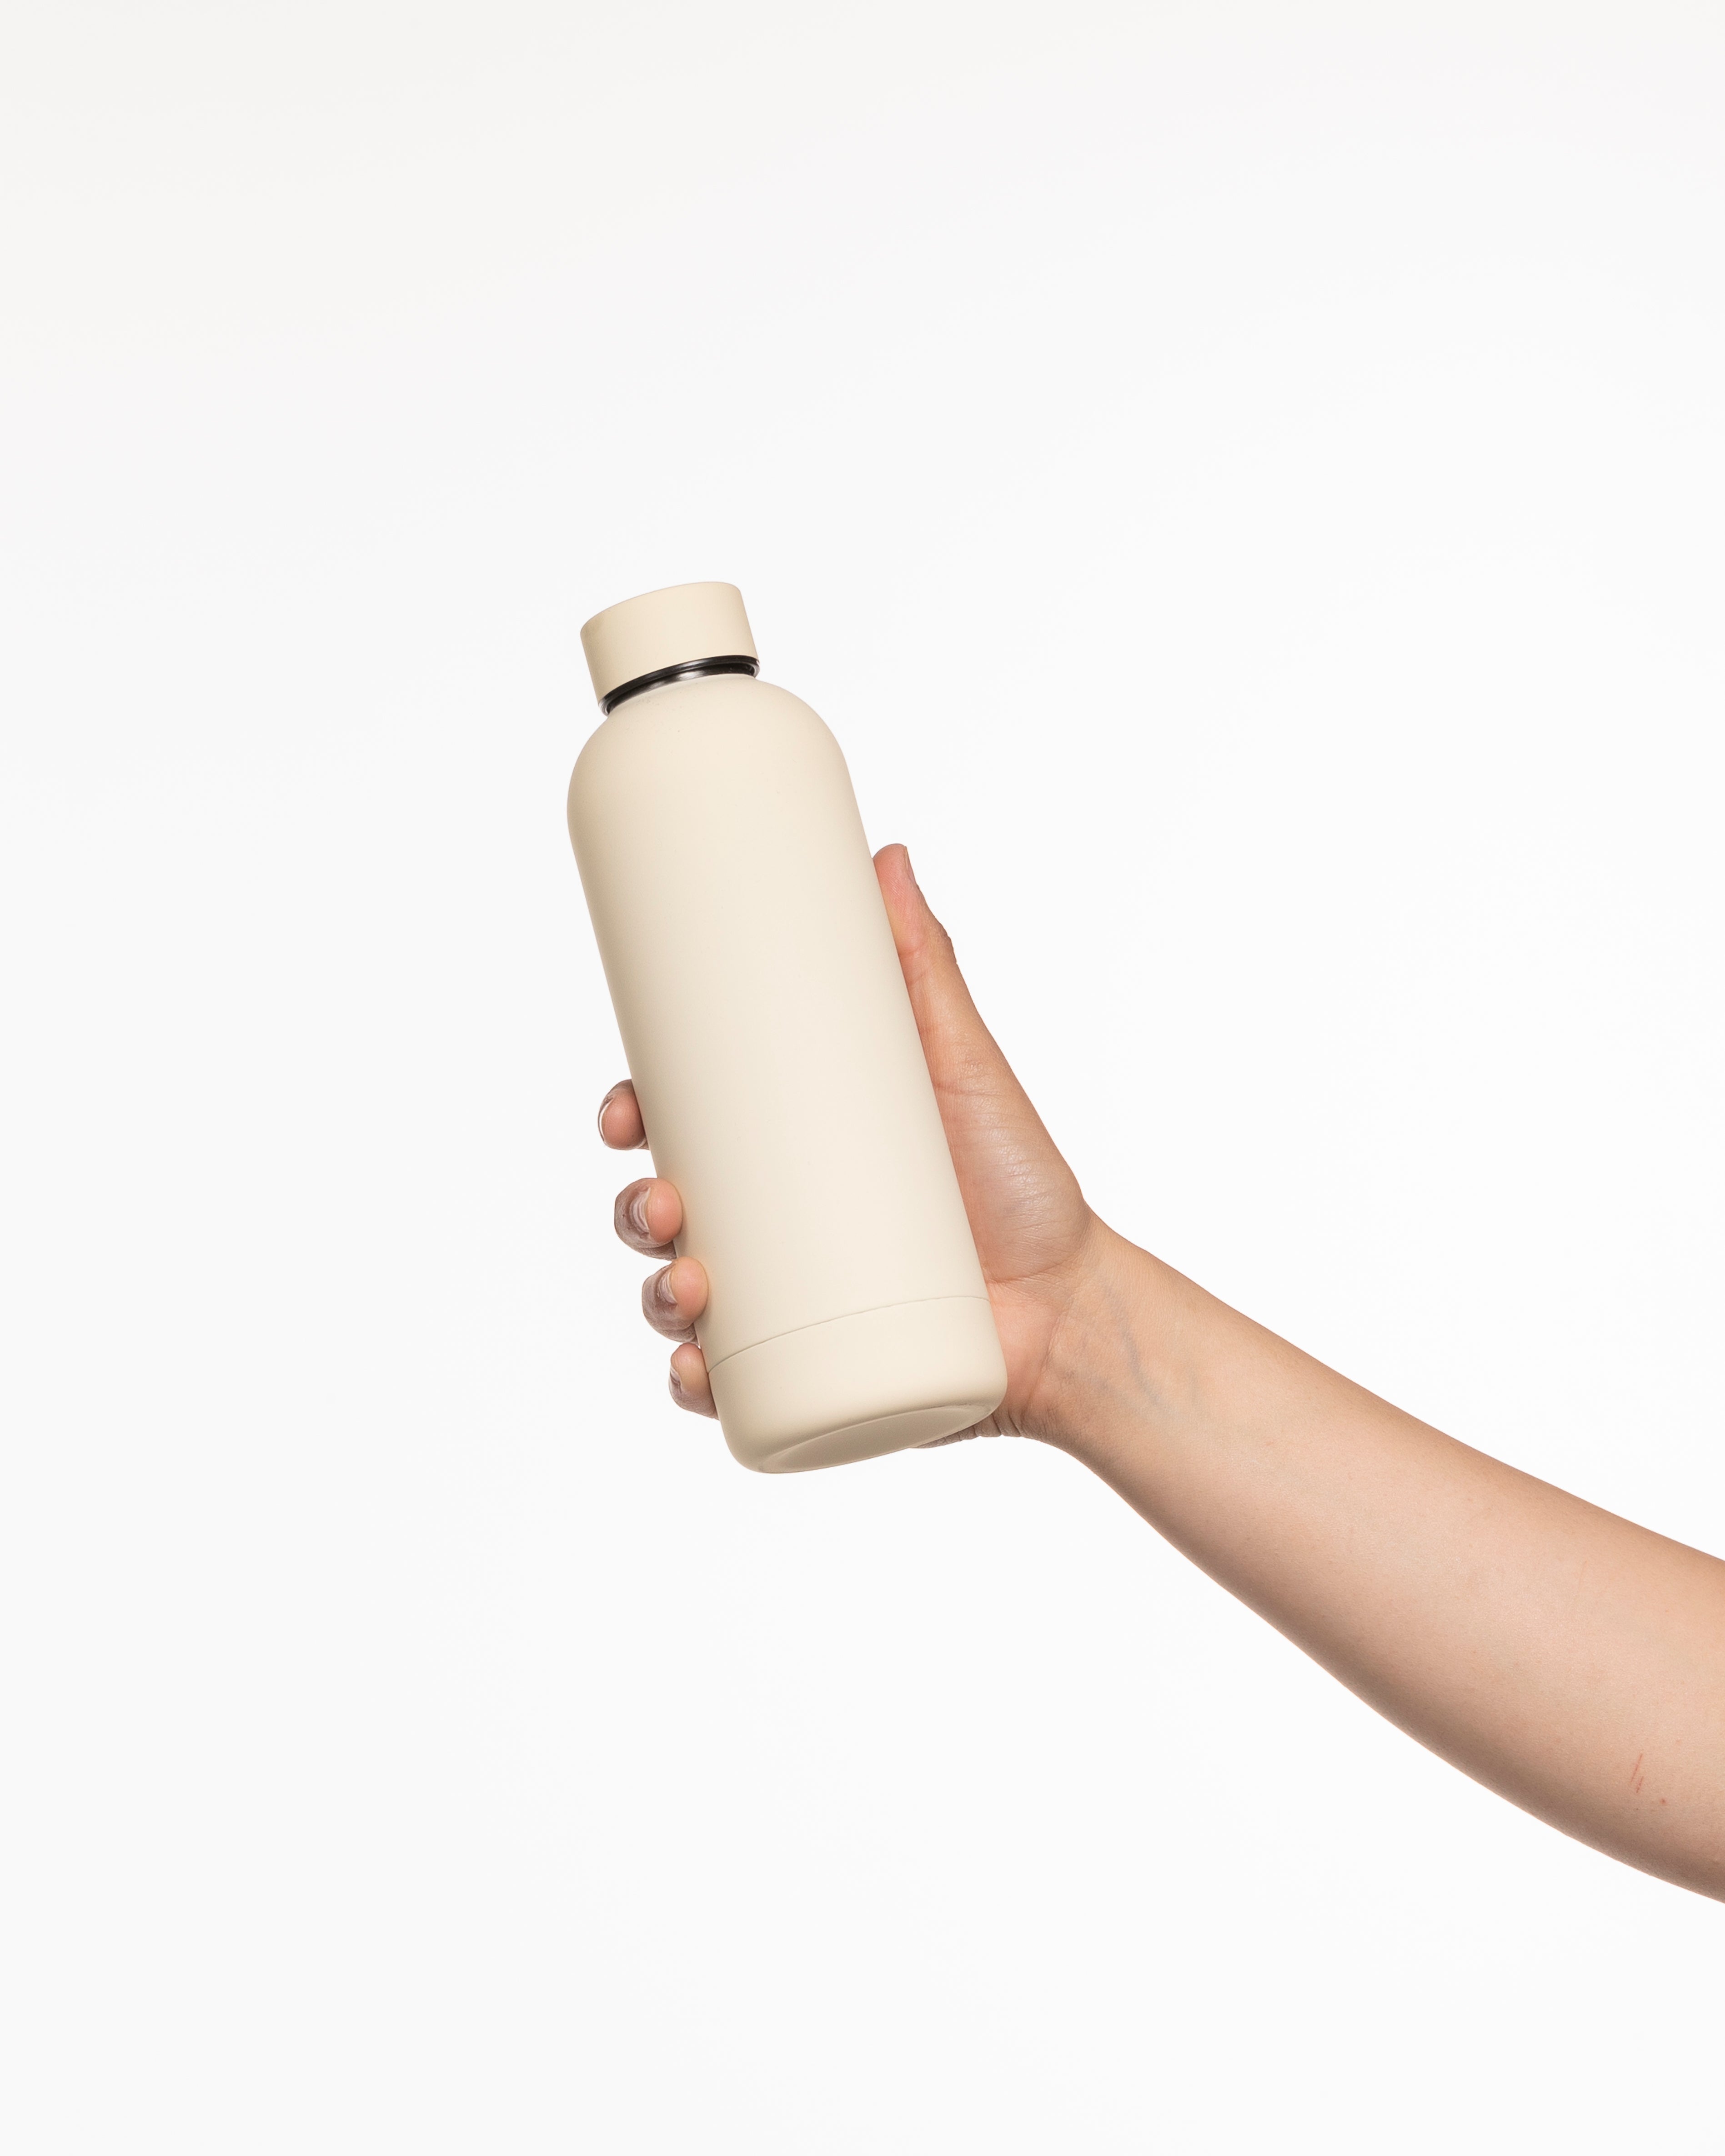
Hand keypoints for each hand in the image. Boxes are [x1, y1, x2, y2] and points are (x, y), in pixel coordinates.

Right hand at [598, 842, 1105, 1438]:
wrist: (1074, 1306)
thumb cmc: (1020, 1185)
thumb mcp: (962, 1067)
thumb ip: (923, 967)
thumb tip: (886, 857)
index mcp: (787, 1156)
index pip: (682, 1132)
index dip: (632, 1119)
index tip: (625, 1105)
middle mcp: (772, 1230)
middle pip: (662, 1214)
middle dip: (634, 1207)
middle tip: (661, 1197)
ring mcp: (784, 1308)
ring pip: (677, 1299)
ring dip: (654, 1295)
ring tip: (689, 1287)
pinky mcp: (808, 1376)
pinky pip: (723, 1386)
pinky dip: (692, 1382)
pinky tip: (693, 1371)